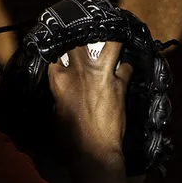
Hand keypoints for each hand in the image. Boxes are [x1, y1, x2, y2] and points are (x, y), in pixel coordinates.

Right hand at [48, 41, 134, 161]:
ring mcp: (102, 75)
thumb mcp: (55, 111)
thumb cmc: (69, 138)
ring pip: (111, 43)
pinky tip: (124, 69)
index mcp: (59, 79)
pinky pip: (126, 66)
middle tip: (86, 31)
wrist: (93, 151)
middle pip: (80, 40)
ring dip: (112, 38)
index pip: (56, 52)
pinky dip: (125, 67)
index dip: (58, 45)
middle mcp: (80, 71)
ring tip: (113, 34)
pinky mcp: (120, 84)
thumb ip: (59, 92)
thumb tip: (62, 84)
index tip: (60, 44)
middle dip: (82, 34)